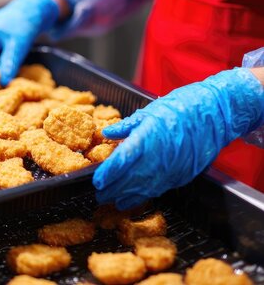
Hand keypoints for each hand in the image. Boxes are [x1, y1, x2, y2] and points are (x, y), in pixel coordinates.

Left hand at [93, 68, 263, 209]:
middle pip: (130, 179)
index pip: (123, 160)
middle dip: (112, 189)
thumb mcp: (148, 113)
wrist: (212, 115)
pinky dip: (141, 197)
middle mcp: (158, 158)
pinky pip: (156, 190)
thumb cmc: (179, 109)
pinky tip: (130, 200)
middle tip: (98, 193)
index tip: (96, 180)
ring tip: (109, 199)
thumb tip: (106, 133)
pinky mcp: (180, 176)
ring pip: (143, 189)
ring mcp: (170, 170)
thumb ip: (126, 126)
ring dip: (124, 196)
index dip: (108, 173)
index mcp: (148, 138)